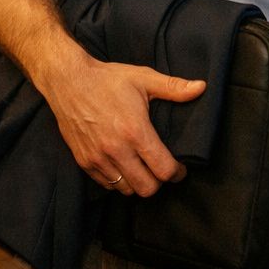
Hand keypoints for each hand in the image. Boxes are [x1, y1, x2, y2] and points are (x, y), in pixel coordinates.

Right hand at [37, 52, 205, 197]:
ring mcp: (98, 157)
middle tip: (161, 169)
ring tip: (142, 168)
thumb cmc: (107, 79)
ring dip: (137, 182)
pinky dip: (118, 180)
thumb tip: (201, 88)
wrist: (67, 80)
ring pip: (126, 189)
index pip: (164, 170)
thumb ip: (174, 88)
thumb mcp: (143, 78)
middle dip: (159, 181)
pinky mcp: (84, 161)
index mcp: (135, 131)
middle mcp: (116, 149)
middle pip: (147, 188)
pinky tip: (123, 165)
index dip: (177, 172)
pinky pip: (107, 184)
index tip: (179, 168)